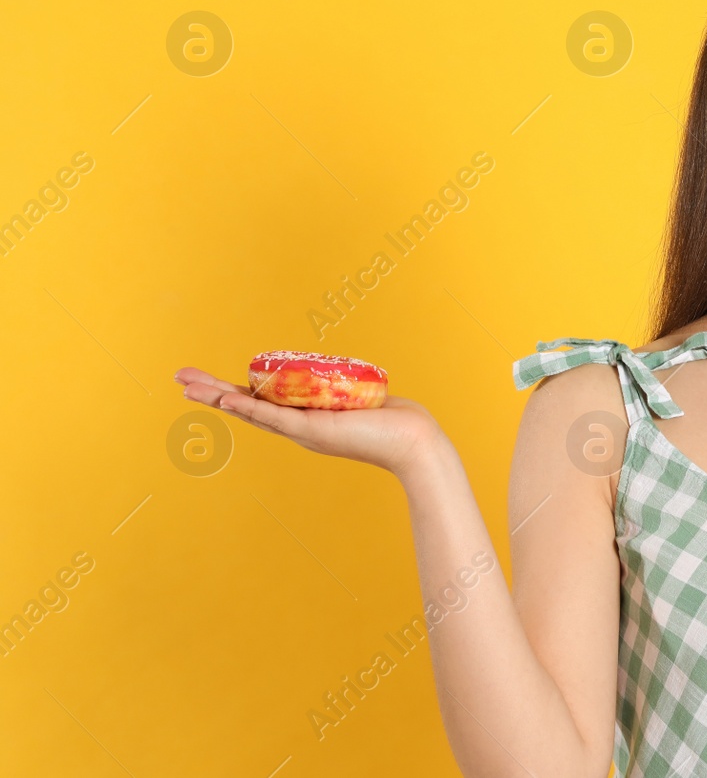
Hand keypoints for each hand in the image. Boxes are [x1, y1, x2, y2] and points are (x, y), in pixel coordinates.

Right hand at [175, 366, 448, 479]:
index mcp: (304, 418)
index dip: (232, 390)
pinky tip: (227, 399)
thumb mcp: (359, 398)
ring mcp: (301, 429)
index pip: (260, 400)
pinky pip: (274, 416)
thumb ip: (347, 391)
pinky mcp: (312, 429)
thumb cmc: (393, 421)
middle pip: (244, 406)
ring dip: (218, 397)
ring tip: (188, 386)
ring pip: (250, 410)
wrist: (411, 442)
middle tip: (179, 379)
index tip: (204, 380)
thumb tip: (349, 380)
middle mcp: (296, 426)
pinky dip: (249, 407)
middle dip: (210, 392)